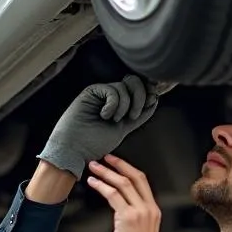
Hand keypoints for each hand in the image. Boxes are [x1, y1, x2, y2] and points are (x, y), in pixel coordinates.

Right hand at [37, 75, 159, 179]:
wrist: (75, 150)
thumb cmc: (95, 143)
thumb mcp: (124, 129)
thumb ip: (138, 115)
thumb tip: (155, 100)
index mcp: (121, 104)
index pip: (139, 89)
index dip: (148, 92)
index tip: (153, 100)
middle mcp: (111, 96)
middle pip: (134, 82)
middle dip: (140, 96)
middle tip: (134, 114)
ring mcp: (101, 94)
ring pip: (124, 86)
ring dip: (125, 105)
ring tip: (115, 120)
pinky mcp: (92, 92)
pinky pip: (112, 90)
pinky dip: (113, 104)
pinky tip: (105, 115)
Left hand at [86, 155, 165, 231]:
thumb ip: (135, 219)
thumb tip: (120, 210)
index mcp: (154, 210)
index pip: (142, 182)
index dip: (128, 169)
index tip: (116, 163)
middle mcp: (149, 208)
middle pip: (134, 177)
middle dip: (118, 164)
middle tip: (104, 157)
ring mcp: (140, 212)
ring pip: (122, 183)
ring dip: (106, 173)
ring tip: (93, 167)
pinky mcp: (127, 217)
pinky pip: (113, 195)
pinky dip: (101, 186)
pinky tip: (93, 183)